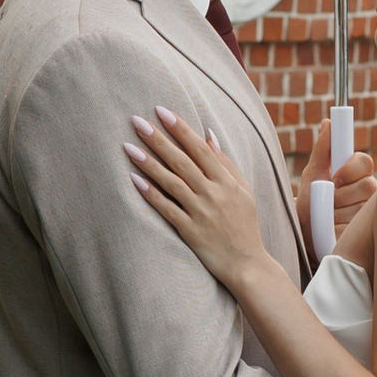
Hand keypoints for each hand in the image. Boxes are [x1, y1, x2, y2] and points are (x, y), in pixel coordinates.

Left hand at [128, 107, 270, 295]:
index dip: (180, 129)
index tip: (162, 111)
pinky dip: (151, 193)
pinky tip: (135, 179)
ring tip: (128, 146)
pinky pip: (167, 209)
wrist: (248, 264)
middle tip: (137, 121)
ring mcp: (201, 212)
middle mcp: (213, 193)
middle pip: (182, 161)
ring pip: (171, 182)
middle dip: (159, 139)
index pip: (200, 149)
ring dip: (149, 163)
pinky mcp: (190, 231)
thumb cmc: (245, 225)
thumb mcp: (244, 191)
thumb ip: (226, 163)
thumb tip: (209, 135)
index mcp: (227, 181)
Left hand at [300, 120, 376, 233]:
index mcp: (357, 173)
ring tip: (325, 216)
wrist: (304, 233)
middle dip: (340, 194)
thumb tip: (328, 123)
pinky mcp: (365, 235)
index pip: (365, 162)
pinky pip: (353, 228)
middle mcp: (368, 192)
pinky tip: (331, 230)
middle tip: (326, 199)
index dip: (350, 169)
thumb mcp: (312, 174)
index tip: (334, 177)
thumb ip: (322, 150)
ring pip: (358, 209)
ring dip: (335, 213)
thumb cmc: (309, 201)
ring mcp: (368, 214)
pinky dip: (335, 229)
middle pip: (367, 185)